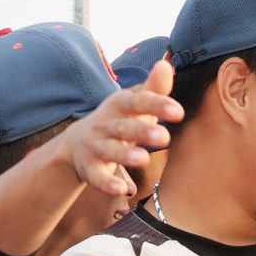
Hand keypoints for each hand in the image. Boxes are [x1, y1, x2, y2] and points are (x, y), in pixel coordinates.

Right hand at [51, 59, 181, 199]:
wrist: (77, 143)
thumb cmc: (118, 120)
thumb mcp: (133, 103)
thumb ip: (152, 89)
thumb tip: (166, 64)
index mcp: (119, 105)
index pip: (137, 102)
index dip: (157, 105)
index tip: (178, 112)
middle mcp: (105, 124)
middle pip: (123, 127)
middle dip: (142, 131)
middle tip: (165, 138)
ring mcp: (95, 146)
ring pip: (109, 150)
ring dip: (124, 154)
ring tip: (143, 159)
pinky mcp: (88, 169)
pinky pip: (97, 177)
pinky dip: (108, 183)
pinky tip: (123, 190)